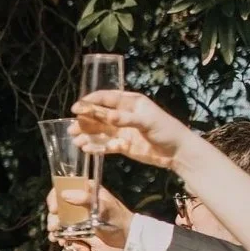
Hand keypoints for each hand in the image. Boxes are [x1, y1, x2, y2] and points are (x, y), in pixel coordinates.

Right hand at [46, 185, 130, 250]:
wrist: (131, 249)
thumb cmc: (121, 224)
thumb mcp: (105, 208)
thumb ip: (85, 199)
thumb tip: (64, 194)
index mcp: (89, 196)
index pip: (65, 190)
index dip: (55, 198)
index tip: (53, 209)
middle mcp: (83, 210)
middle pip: (59, 212)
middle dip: (54, 221)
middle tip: (54, 228)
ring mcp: (82, 227)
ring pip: (62, 230)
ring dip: (61, 236)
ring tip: (63, 241)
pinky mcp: (84, 242)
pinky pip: (71, 246)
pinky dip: (74, 249)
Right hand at [71, 90, 190, 170]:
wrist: (177, 152)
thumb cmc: (166, 130)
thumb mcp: (147, 121)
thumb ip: (125, 119)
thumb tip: (106, 116)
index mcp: (130, 102)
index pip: (106, 98)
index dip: (91, 102)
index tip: (76, 107)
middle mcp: (123, 115)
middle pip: (99, 116)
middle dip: (85, 121)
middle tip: (71, 127)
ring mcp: (122, 131)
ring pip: (100, 132)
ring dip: (87, 135)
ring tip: (75, 140)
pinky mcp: (123, 146)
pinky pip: (106, 145)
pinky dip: (97, 147)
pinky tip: (87, 149)